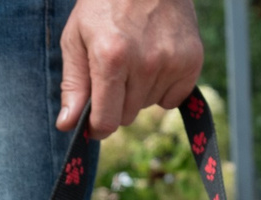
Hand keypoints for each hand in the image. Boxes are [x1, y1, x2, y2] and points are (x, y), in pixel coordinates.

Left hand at [58, 0, 203, 136]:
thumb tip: (68, 126)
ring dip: (139, 92)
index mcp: (111, 57)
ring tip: (135, 56)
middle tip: (114, 70)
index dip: (97, 127)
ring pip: (149, 106)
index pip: (107, 121)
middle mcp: (144, 63)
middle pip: (128, 116)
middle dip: (117, 102)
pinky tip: (155, 60)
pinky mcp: (192, 61)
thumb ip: (73, 84)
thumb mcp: (76, 38)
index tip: (94, 123)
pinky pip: (173, 99)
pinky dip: (163, 88)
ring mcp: (171, 62)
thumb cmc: (104, 4)